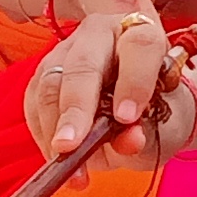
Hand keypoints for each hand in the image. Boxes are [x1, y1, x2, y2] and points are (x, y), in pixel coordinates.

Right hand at [24, 6, 196, 173]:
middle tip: (70, 147)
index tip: (126, 118)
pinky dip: (42, 132)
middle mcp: (102, 34)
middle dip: (75, 109)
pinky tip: (55, 156)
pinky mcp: (44, 70)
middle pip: (84, 65)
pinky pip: (33, 99)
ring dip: (53, 128)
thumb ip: (146, 133)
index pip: (140, 48)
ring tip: (64, 163)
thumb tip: (128, 142)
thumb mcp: (163, 123)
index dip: (134, 83)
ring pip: (50, 82)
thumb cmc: (152, 107)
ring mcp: (68, 49)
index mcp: (142, 34)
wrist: (133, 97)